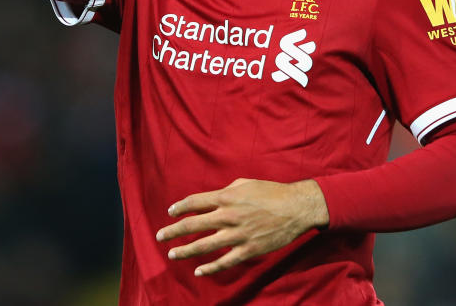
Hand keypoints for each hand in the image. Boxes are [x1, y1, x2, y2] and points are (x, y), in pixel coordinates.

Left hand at [155, 178, 328, 276]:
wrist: (296, 208)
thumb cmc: (270, 192)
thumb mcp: (244, 184)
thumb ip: (225, 192)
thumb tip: (209, 200)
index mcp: (226, 197)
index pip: (195, 202)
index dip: (179, 208)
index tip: (170, 212)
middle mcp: (228, 216)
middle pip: (193, 225)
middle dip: (173, 231)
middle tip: (159, 236)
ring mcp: (238, 235)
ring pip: (205, 245)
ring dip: (185, 251)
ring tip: (172, 254)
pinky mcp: (248, 250)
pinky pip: (225, 261)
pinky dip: (210, 268)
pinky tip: (198, 271)